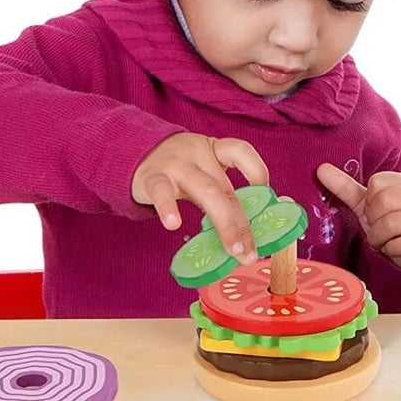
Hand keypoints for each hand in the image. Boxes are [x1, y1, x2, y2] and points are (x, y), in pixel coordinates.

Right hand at [131, 131, 269, 262]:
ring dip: (224, 223)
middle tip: (249, 252)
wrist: (132, 154)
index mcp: (214, 149)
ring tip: (232, 249)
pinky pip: (162, 192)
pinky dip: (168, 208)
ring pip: (205, 191)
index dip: (257, 172)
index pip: (241, 151)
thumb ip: (222, 190)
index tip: (268, 199)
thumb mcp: (202, 170)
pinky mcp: (152, 178)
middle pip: (225, 187)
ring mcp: (175, 164)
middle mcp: (198, 153)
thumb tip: (252, 225)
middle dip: (242, 223)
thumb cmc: (178, 169)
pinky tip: (174, 224)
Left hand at [317, 163, 400, 271]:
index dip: (370, 203)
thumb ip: (345, 186)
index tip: (377, 213)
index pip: (377, 183)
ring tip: (386, 240)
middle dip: (374, 222)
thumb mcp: (367, 204)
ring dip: (380, 239)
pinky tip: (397, 248)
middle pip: (382, 202)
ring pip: (390, 225)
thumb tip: (320, 168)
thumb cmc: (392, 224)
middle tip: (380, 229)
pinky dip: (392, 250)